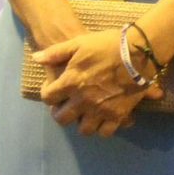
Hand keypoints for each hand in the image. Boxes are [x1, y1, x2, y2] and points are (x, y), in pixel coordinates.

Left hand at [35, 29, 161, 135]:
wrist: (137, 51)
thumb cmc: (106, 44)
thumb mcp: (79, 42)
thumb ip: (56, 53)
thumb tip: (36, 58)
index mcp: (70, 83)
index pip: (48, 97)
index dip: (48, 94)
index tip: (53, 90)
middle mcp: (82, 101)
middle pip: (62, 119)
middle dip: (61, 113)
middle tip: (66, 106)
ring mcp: (100, 110)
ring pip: (84, 129)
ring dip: (82, 122)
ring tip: (86, 113)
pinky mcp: (117, 115)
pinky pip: (105, 132)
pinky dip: (103, 127)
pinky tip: (104, 118)